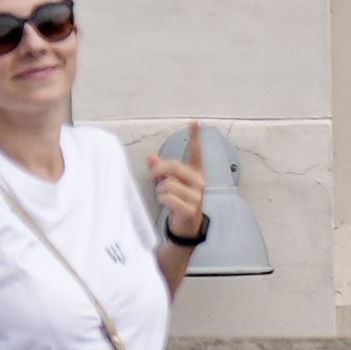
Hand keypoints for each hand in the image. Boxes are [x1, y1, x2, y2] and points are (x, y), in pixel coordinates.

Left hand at [147, 123, 211, 248]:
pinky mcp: (190, 209)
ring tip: (164, 197)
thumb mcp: (171, 184)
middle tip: (152, 176)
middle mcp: (199, 182)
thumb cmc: (179, 202)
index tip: (196, 122)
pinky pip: (168, 198)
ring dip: (160, 191)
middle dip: (158, 170)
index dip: (196, 137)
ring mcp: (196, 196)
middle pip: (174, 166)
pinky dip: (163, 200)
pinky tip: (167, 204)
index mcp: (196, 173)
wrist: (188, 227)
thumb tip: (151, 158)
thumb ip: (162, 170)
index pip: (197, 152)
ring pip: (168, 184)